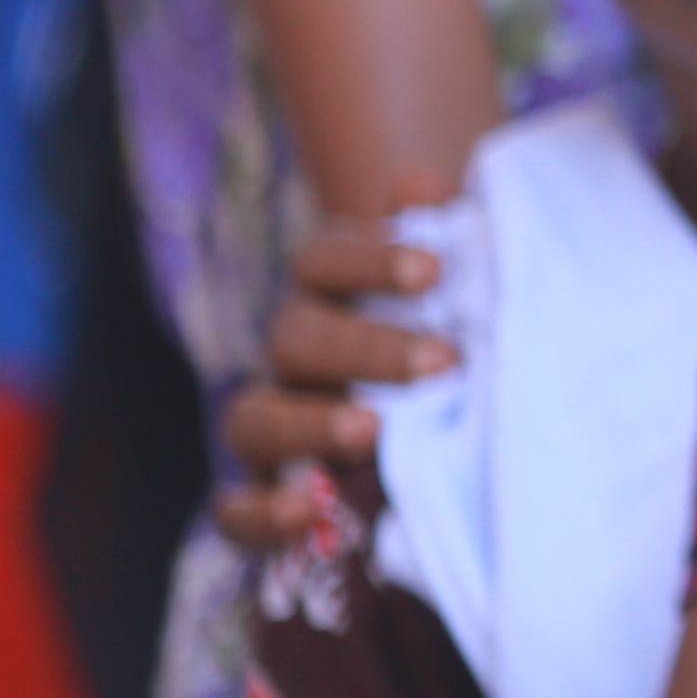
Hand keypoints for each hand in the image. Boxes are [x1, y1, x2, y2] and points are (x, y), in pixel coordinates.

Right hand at [215, 215, 453, 554]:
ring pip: (256, 417)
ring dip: (309, 423)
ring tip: (370, 430)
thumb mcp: (462, 298)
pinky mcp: (267, 495)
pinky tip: (300, 513)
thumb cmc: (455, 345)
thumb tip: (420, 184)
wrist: (438, 433)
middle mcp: (294, 356)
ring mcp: (274, 427)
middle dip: (368, 348)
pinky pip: (234, 509)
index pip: (325, 260)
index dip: (372, 260)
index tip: (436, 268)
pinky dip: (258, 513)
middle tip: (444, 362)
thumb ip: (448, 239)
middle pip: (299, 338)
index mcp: (332, 297)